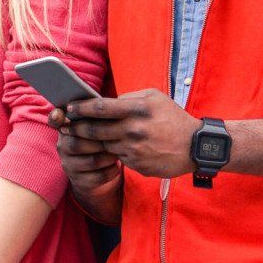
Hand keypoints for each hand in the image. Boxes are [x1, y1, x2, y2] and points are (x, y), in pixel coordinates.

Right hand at [50, 104, 122, 195]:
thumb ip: (96, 115)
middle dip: (100, 142)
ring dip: (108, 157)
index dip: (56, 118)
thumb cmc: (101, 140)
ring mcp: (69, 165)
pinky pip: (97, 177)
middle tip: (116, 139)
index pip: (55, 121)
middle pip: (76, 144)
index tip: (59, 115)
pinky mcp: (79, 181)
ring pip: (90, 161)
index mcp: (66, 128)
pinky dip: (111, 170)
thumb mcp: (99, 125)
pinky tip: (116, 165)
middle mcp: (63, 146)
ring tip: (118, 152)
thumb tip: (107, 104)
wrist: (100, 171)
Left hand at [63, 90, 198, 178]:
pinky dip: (114, 152)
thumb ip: (129, 98)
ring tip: (89, 137)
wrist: (196, 147)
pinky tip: (118, 148)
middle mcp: (133, 129)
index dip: (81, 108)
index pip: (100, 108)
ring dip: (95, 142)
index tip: (70, 108)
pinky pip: (118, 157)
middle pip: (95, 130)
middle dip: (77, 128)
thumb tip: (106, 102)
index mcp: (137, 109)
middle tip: (67, 126)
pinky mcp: (137, 164)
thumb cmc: (173, 118)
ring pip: (104, 145)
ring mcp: (134, 149)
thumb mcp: (155, 98)